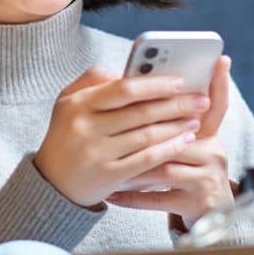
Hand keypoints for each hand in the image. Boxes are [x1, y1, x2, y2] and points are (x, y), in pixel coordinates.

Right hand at [32, 63, 213, 209]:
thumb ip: (93, 80)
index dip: (156, 84)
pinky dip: (169, 148)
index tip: (180, 81)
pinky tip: (184, 140)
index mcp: (78, 104)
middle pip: (141, 112)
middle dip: (176, 104)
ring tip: (196, 119)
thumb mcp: (67, 102)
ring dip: (177, 126)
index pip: (124, 88)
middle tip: (201, 99)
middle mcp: (86, 128)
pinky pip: (146, 159)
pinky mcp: (108, 176)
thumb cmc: (66, 136)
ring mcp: (97, 153)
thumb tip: (125, 70)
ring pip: (147, 135)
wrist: (52, 184)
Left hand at [104, 56, 235, 225]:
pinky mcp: (195, 203)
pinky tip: (113, 194)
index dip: (220, 83)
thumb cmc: (186, 173)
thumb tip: (143, 89)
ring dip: (134, 167)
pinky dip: (133, 198)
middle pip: (178, 136)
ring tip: (107, 163)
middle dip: (145, 131)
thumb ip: (170, 123)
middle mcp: (213, 153)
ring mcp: (205, 179)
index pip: (217, 105)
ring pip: (165, 168)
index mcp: (209, 135)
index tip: (221, 60)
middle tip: (114, 125)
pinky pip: (158, 199)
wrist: (209, 215)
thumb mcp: (186, 146)